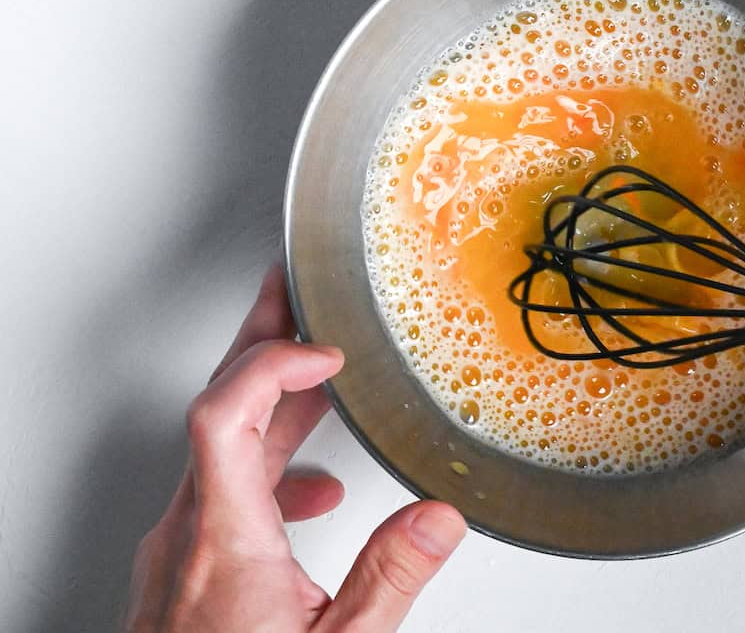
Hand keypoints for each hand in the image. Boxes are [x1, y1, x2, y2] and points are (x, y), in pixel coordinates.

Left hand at [123, 265, 465, 631]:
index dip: (271, 362)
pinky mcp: (180, 572)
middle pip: (215, 409)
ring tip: (320, 381)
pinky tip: (313, 491)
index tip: (323, 349)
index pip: (225, 413)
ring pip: (219, 450)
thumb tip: (438, 518)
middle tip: (288, 291)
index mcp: (222, 543)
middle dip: (261, 344)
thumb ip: (388, 582)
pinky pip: (220, 493)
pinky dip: (268, 472)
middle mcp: (186, 536)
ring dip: (272, 407)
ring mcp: (175, 552)